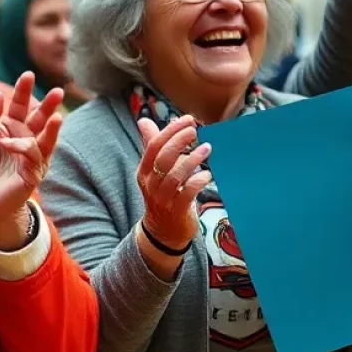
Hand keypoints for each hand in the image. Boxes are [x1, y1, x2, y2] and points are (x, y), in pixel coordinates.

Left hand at [0, 73, 62, 250]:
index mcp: (12, 128)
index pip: (20, 106)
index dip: (24, 91)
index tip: (28, 75)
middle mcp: (26, 139)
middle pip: (40, 119)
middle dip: (49, 105)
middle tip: (58, 91)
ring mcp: (32, 156)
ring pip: (46, 138)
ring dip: (51, 128)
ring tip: (57, 116)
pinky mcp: (33, 172)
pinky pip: (33, 157)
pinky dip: (24, 148)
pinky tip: (12, 144)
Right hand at [136, 115, 211, 250]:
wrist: (163, 231)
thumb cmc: (162, 195)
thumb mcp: (153, 171)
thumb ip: (151, 146)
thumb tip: (144, 121)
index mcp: (144, 171)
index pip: (153, 146)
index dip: (170, 131)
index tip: (187, 120)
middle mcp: (151, 184)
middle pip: (163, 158)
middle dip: (179, 141)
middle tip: (195, 130)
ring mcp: (163, 198)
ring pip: (175, 175)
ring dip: (192, 160)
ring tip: (207, 148)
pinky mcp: (177, 210)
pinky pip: (187, 194)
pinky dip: (197, 182)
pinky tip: (207, 175)